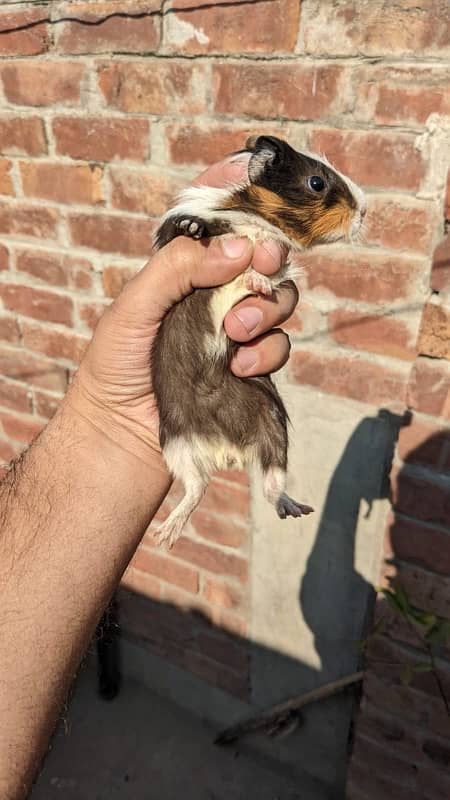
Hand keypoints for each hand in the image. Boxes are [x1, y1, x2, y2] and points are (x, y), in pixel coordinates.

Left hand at [69, 156, 297, 463]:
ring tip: (234, 335)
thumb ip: (178, 269)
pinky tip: (238, 369)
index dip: (242, 208)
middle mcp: (212, 297)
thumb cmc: (115, 368)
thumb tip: (238, 248)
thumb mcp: (134, 308)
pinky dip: (265, 352)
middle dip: (267, 261)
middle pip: (261, 260)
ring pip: (277, 301)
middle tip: (259, 269)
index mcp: (181, 272)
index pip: (220, 227)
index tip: (257, 203)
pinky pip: (278, 346)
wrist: (121, 438)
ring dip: (265, 310)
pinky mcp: (249, 369)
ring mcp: (233, 333)